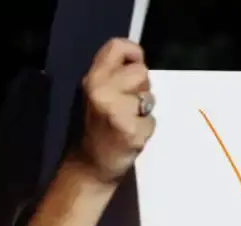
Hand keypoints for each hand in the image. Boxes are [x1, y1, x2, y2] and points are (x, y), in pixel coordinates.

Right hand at [72, 39, 154, 185]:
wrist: (89, 165)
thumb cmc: (97, 127)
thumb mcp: (97, 93)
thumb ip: (114, 75)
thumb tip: (139, 63)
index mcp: (93, 78)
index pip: (117, 46)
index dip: (133, 53)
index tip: (134, 67)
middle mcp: (102, 90)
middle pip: (141, 72)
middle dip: (141, 88)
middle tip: (128, 105)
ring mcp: (116, 111)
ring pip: (149, 98)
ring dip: (144, 111)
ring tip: (128, 121)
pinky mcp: (130, 131)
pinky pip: (151, 121)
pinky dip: (145, 129)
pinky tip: (131, 137)